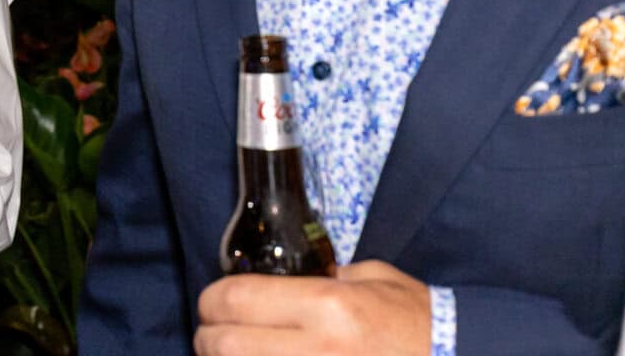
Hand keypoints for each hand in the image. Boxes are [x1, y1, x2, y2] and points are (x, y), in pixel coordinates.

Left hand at [195, 261, 430, 355]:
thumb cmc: (416, 323)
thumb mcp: (372, 281)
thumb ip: (322, 277)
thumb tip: (276, 280)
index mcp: (328, 307)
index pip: (236, 298)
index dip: (211, 299)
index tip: (212, 302)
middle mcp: (318, 350)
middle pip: (225, 345)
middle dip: (208, 338)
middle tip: (212, 334)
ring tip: (230, 355)